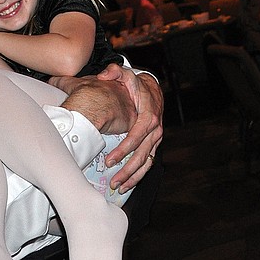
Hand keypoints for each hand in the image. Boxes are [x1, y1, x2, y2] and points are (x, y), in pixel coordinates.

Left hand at [52, 64, 163, 193]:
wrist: (152, 88)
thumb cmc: (136, 84)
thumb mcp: (126, 74)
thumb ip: (113, 72)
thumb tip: (103, 75)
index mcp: (148, 114)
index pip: (137, 135)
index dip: (124, 149)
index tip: (110, 160)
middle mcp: (155, 129)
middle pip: (142, 154)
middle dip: (127, 169)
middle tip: (113, 180)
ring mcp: (155, 138)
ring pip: (146, 161)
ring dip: (133, 176)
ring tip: (118, 187)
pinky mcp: (153, 143)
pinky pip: (148, 162)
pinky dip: (139, 175)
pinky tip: (127, 184)